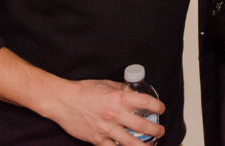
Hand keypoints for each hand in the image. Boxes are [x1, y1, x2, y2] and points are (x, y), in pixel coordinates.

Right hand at [42, 79, 164, 145]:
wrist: (63, 101)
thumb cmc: (83, 91)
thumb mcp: (106, 84)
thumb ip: (121, 89)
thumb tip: (133, 92)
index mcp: (118, 98)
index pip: (146, 103)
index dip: (157, 106)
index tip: (161, 109)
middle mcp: (115, 114)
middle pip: (143, 126)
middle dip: (156, 130)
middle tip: (160, 130)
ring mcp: (106, 129)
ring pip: (131, 143)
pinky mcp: (97, 139)